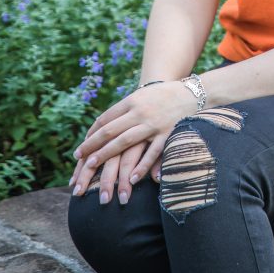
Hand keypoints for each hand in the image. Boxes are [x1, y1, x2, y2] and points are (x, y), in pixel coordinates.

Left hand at [70, 81, 196, 197]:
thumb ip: (125, 110)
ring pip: (125, 141)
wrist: (194, 93)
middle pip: (110, 131)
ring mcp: (153, 123)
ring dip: (106, 154)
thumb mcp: (142, 96)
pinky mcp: (168, 134)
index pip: (105, 119)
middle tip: (79, 160)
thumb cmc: (164, 96)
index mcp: (132, 101)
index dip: (91, 135)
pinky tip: (131, 179)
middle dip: (92, 146)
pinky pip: (152, 152)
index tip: (80, 150)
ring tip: (92, 167)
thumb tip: (102, 126)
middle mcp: (140, 111)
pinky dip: (141, 166)